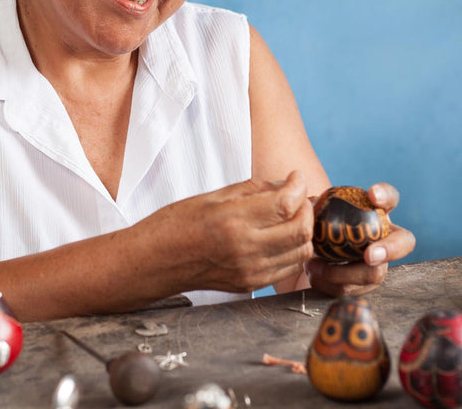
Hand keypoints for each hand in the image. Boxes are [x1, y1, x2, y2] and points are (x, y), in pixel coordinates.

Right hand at [146, 171, 314, 294]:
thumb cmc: (176, 224)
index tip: (295, 177)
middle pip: (302, 230)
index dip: (298, 186)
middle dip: (306, 208)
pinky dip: (293, 249)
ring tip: (289, 216)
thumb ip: (254, 190)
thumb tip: (287, 185)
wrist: (154, 262)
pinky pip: (288, 267)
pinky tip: (279, 236)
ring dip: (303, 230)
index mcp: (233, 221)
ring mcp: (250, 271)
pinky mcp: (251, 284)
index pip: (286, 204)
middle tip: (296, 195)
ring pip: (302, 252)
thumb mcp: (213, 196)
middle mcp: (245, 250)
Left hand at [304, 182, 415, 296]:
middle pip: (404, 242)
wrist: (307, 254)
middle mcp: (383, 237)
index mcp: (373, 212)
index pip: (389, 197)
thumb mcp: (313, 213)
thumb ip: (314, 206)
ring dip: (343, 273)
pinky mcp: (364, 285)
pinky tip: (313, 274)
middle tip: (369, 255)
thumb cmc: (314, 226)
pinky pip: (352, 289)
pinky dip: (329, 284)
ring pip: (374, 274)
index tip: (373, 194)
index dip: (386, 195)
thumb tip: (308, 206)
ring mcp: (378, 264)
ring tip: (314, 266)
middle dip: (390, 249)